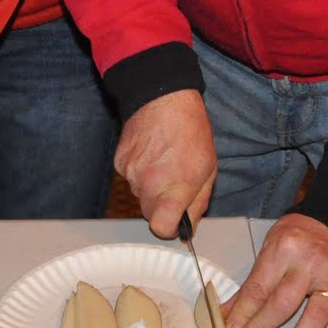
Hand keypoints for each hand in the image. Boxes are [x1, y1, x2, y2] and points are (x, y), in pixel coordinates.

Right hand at [114, 89, 215, 238]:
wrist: (162, 98)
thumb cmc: (190, 131)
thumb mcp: (208, 169)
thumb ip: (198, 203)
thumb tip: (188, 227)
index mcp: (173, 189)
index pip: (160, 228)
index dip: (169, 229)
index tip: (175, 221)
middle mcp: (148, 185)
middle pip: (149, 214)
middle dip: (162, 206)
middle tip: (175, 182)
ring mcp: (130, 174)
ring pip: (139, 195)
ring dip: (150, 187)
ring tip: (164, 162)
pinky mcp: (119, 163)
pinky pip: (129, 179)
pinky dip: (139, 172)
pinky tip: (151, 154)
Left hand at [223, 214, 327, 327]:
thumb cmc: (297, 237)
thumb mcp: (269, 249)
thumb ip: (252, 284)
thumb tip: (226, 316)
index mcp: (285, 248)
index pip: (259, 288)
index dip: (243, 314)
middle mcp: (310, 263)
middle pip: (283, 302)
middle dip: (262, 327)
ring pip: (315, 315)